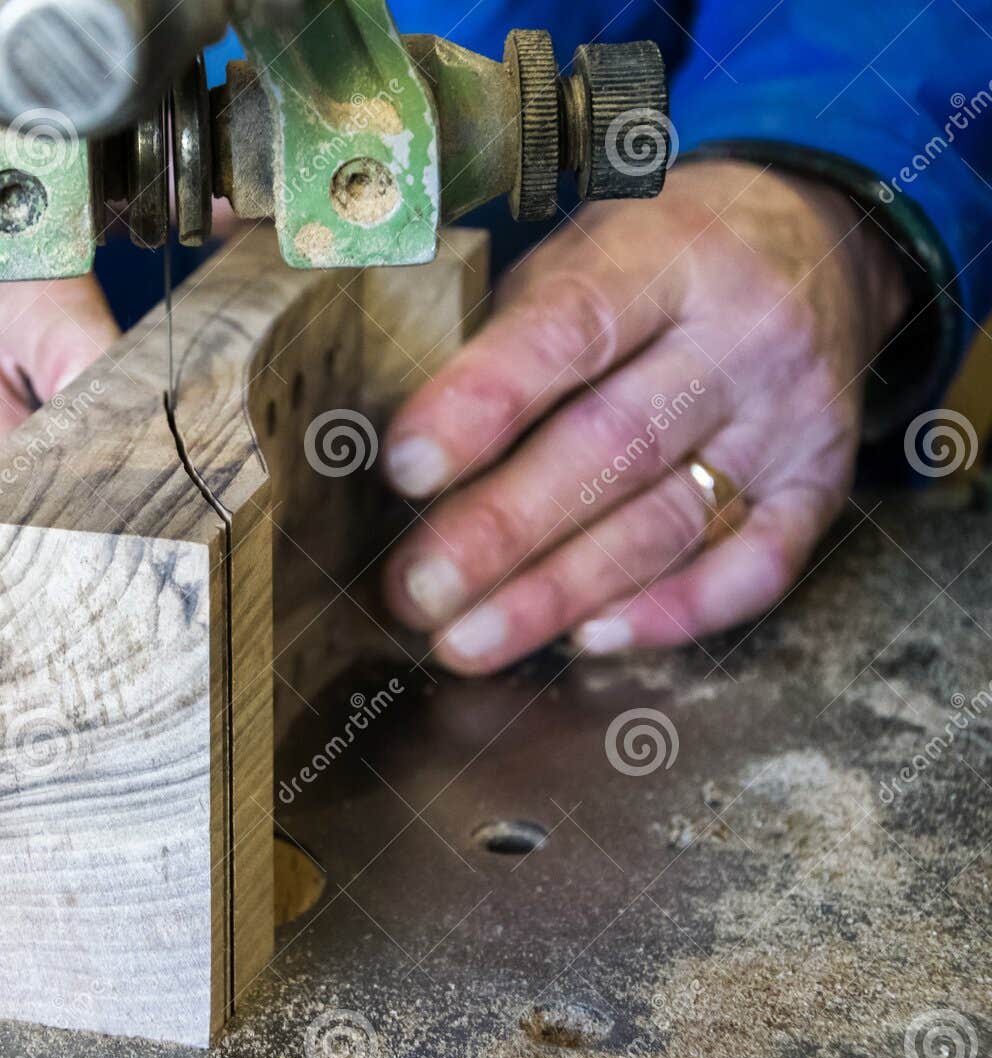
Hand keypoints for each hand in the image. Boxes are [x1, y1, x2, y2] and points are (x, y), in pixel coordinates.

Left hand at [380, 159, 907, 673]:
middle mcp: (742, 335)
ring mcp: (790, 417)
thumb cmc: (652, 266)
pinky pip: (754, 567)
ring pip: (668, 520)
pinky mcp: (821, 483)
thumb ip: (507, 339)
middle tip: (419, 592)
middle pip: (614, 446)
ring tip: (466, 640)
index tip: (407, 468)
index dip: (483, 403)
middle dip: (503, 530)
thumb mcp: (579, 253)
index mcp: (666, 256)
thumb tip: (407, 465)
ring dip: (558, 594)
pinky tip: (588, 638)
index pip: (568, 330)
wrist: (815, 247)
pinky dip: (672, 612)